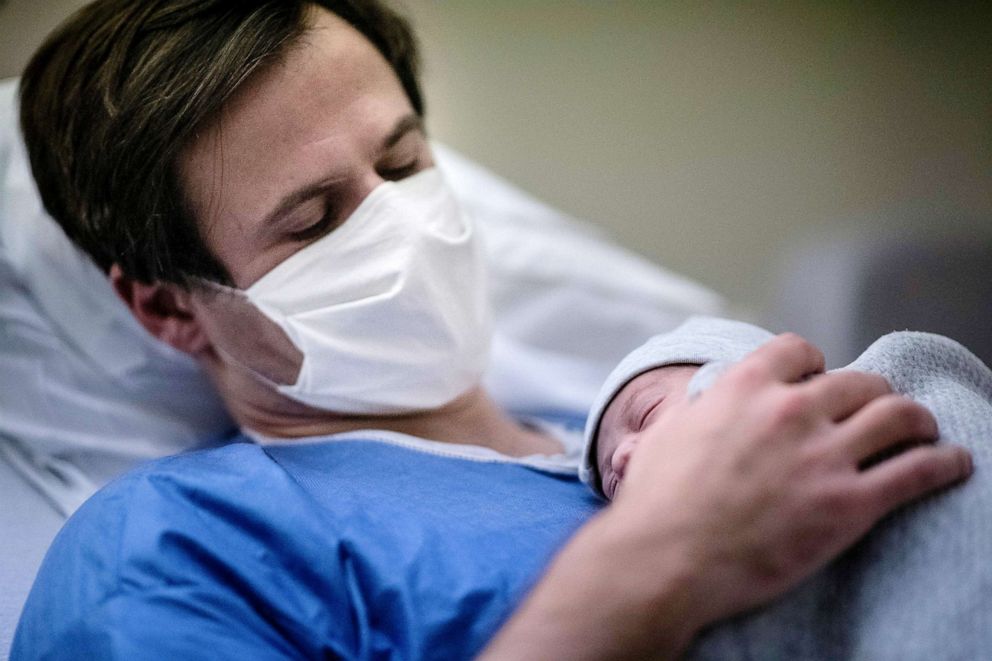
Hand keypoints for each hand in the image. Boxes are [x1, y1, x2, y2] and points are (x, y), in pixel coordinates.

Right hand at [612, 333, 972, 624]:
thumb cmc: (655, 502)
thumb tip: (707, 406)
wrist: (664, 559)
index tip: (818, 380)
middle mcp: (789, 411)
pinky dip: (943, 464)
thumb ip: (701, 409)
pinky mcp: (848, 505)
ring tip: (921, 430)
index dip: (814, 364)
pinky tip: (953, 463)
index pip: (799, 350)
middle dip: (869, 395)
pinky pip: (917, 472)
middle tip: (874, 412)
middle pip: (858, 382)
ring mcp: (823, 456)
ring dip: (915, 420)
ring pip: (897, 415)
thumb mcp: (667, 433)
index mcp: (744, 387)